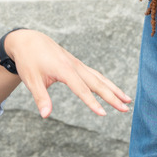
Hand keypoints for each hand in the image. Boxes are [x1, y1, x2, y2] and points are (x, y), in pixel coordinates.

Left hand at [5, 29, 130, 117]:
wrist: (29, 40)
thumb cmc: (29, 60)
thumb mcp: (31, 80)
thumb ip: (40, 98)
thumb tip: (45, 115)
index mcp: (64, 69)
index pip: (81, 89)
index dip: (92, 103)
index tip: (103, 114)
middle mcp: (75, 66)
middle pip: (97, 83)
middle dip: (112, 96)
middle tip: (125, 109)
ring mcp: (77, 64)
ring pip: (100, 78)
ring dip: (114, 89)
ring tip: (127, 100)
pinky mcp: (77, 64)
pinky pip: (95, 74)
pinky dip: (106, 83)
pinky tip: (113, 91)